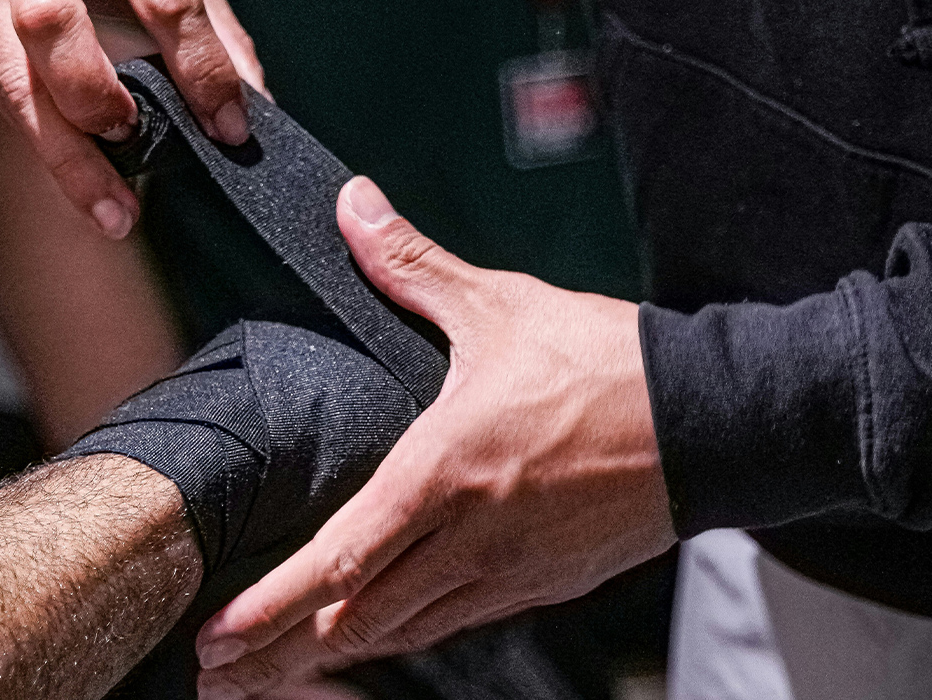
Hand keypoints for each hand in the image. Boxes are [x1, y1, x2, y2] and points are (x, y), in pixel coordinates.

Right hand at [0, 0, 264, 237]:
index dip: (200, 68)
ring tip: (114, 211)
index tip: (228, 128)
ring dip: (67, 157)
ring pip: (13, 81)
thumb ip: (208, 35)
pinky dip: (43, 140)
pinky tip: (80, 179)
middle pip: (49, 25)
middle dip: (94, 99)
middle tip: (135, 144)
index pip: (164, 0)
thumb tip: (248, 110)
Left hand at [192, 176, 677, 697]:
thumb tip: (351, 206)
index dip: (271, 607)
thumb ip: (412, 264)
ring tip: (274, 678)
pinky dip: (401, 638)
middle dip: (279, 656)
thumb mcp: (500, 306)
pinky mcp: (544, 585)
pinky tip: (375, 639)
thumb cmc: (609, 365)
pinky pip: (455, 625)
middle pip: (357, 619)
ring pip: (403, 633)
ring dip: (332, 659)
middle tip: (217, 681)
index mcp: (446, 470)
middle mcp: (471, 537)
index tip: (216, 637)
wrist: (715, 420)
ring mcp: (510, 572)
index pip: (340, 557)